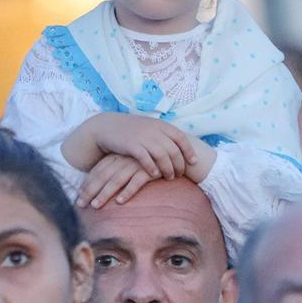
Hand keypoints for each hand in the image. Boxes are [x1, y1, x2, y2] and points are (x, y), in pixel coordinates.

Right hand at [72, 113, 195, 178]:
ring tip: (169, 177)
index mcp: (160, 125)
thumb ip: (162, 134)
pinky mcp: (131, 146)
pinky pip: (146, 159)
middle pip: (173, 149)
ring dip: (168, 168)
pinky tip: (154, 175)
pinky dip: (152, 168)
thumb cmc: (131, 130)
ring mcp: (143, 137)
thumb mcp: (149, 127)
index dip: (189, 150)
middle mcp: (154, 130)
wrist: (107, 126)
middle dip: (179, 164)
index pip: (181, 137)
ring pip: (162, 156)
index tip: (194, 162)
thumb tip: (179, 146)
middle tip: (180, 174)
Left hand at [80, 153, 153, 208]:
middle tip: (80, 205)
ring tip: (95, 206)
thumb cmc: (153, 163)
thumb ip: (120, 170)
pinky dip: (127, 192)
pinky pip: (136, 182)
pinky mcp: (151, 170)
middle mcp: (126, 158)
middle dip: (90, 191)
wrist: (179, 155)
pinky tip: (120, 202)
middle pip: (103, 175)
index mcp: (119, 154)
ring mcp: (137, 163)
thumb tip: (105, 186)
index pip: (98, 169)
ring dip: (104, 194)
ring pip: (116, 179)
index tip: (78, 196)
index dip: (87, 183)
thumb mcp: (134, 163)